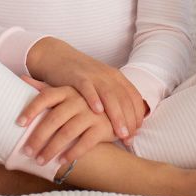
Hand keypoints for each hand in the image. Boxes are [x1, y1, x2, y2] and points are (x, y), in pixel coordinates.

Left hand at [16, 77, 116, 166]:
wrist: (114, 110)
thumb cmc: (81, 103)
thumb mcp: (64, 92)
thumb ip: (43, 87)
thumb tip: (21, 78)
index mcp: (66, 91)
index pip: (45, 97)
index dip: (31, 109)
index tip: (19, 123)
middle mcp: (78, 100)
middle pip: (53, 119)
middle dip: (38, 137)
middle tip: (27, 152)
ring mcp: (91, 114)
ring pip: (67, 133)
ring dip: (52, 149)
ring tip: (41, 161)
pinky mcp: (102, 127)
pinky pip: (85, 142)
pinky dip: (72, 153)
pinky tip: (62, 161)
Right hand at [26, 37, 146, 142]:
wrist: (58, 57)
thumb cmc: (81, 77)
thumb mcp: (101, 84)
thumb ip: (113, 99)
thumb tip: (126, 123)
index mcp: (116, 77)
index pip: (134, 97)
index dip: (138, 115)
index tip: (136, 132)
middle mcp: (108, 75)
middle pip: (124, 99)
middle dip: (129, 120)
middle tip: (129, 139)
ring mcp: (93, 75)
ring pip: (110, 95)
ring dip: (117, 115)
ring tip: (120, 133)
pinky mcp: (77, 76)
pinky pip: (87, 88)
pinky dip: (94, 99)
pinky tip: (97, 112)